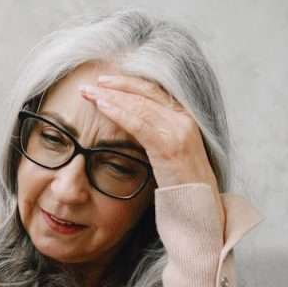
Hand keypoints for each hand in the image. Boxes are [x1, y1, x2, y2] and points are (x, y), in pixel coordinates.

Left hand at [80, 74, 218, 191]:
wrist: (199, 205)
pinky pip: (138, 123)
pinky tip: (101, 106)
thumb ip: (155, 137)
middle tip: (89, 85)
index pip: (154, 91)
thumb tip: (129, 127)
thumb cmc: (181, 184)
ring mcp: (178, 131)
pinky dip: (117, 112)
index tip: (105, 82)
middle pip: (145, 93)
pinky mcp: (169, 146)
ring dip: (110, 97)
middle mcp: (184, 119)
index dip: (128, 84)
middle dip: (115, 86)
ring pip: (139, 105)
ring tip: (88, 93)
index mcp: (185, 118)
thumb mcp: (169, 154)